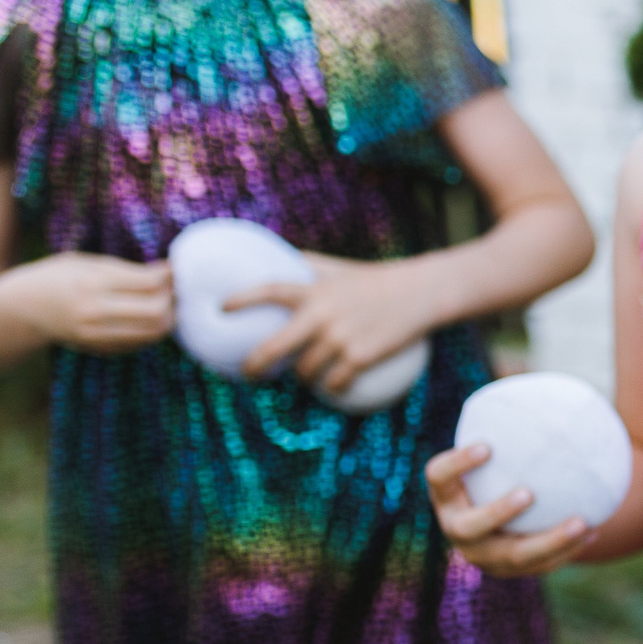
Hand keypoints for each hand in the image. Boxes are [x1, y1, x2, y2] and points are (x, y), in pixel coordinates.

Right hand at [8, 253, 173, 352]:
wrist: (24, 308)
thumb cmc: (57, 276)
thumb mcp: (86, 262)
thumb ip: (127, 269)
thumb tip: (169, 272)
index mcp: (91, 284)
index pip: (148, 283)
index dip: (169, 276)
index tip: (173, 269)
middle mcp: (94, 313)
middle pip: (157, 311)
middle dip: (172, 298)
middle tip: (172, 288)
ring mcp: (97, 335)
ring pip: (154, 331)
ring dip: (168, 316)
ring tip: (165, 302)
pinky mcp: (101, 349)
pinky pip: (142, 342)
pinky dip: (153, 329)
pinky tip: (148, 316)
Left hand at [233, 253, 434, 395]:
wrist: (421, 294)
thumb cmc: (379, 279)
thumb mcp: (341, 268)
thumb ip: (311, 266)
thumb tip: (284, 256)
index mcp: (314, 291)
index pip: (268, 291)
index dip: (242, 299)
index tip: (221, 308)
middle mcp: (321, 315)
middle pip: (275, 348)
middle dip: (256, 365)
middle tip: (248, 374)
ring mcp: (340, 338)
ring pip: (305, 371)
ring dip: (302, 377)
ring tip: (304, 377)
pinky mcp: (360, 357)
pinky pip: (335, 382)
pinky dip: (331, 387)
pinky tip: (332, 387)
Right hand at [424, 442, 597, 576]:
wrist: (508, 519)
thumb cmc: (505, 469)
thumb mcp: (505, 450)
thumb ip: (515, 427)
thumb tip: (543, 382)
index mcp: (448, 495)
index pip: (438, 476)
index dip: (457, 463)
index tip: (487, 445)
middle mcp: (457, 528)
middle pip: (470, 527)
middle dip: (497, 513)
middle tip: (528, 493)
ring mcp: (482, 555)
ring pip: (514, 556)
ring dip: (548, 540)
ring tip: (581, 521)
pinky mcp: (509, 571)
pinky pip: (541, 565)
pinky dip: (568, 549)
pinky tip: (594, 529)